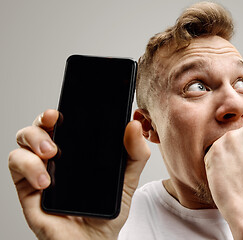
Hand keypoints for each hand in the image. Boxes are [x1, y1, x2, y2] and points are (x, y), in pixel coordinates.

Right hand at [8, 109, 149, 239]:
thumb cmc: (107, 212)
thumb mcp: (128, 180)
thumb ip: (135, 154)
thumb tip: (133, 126)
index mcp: (79, 151)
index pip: (67, 123)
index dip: (62, 111)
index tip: (64, 108)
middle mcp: (58, 156)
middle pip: (41, 125)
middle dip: (43, 120)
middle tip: (54, 123)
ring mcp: (41, 169)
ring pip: (24, 139)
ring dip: (34, 140)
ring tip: (51, 154)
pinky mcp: (27, 186)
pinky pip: (16, 164)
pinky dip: (28, 166)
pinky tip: (45, 181)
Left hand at [204, 125, 242, 238]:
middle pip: (238, 140)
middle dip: (238, 154)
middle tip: (241, 173)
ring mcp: (229, 139)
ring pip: (224, 147)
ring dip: (226, 159)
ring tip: (233, 177)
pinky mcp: (214, 150)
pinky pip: (211, 156)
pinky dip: (214, 166)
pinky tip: (224, 179)